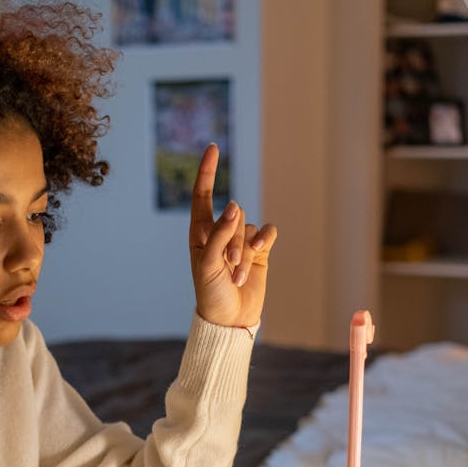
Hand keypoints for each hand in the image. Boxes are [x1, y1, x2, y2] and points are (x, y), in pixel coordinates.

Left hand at [188, 143, 278, 327]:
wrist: (230, 319)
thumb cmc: (211, 293)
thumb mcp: (208, 264)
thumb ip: (219, 234)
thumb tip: (234, 206)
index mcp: (200, 233)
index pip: (203, 196)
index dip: (208, 172)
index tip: (213, 148)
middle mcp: (221, 233)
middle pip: (232, 216)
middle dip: (232, 241)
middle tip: (229, 267)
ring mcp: (241, 241)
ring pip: (249, 226)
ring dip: (245, 250)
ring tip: (238, 274)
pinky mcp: (260, 250)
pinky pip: (267, 231)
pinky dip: (264, 240)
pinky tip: (260, 253)